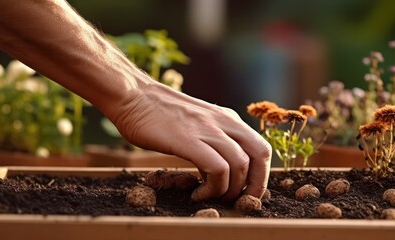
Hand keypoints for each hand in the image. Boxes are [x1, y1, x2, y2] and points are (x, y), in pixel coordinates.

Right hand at [106, 82, 271, 201]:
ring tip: (212, 197)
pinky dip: (213, 188)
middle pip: (259, 154)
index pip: (261, 148)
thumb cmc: (159, 113)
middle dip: (255, 185)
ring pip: (240, 164)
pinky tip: (197, 193)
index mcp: (228, 118)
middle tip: (237, 200)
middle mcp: (223, 121)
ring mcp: (207, 129)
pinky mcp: (188, 139)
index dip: (260, 175)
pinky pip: (217, 168)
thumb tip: (222, 169)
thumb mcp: (197, 122)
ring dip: (230, 190)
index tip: (246, 192)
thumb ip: (213, 140)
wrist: (133, 96)